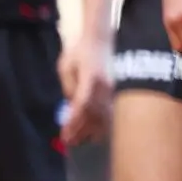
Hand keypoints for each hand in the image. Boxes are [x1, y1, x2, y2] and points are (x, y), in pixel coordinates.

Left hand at [58, 32, 113, 148]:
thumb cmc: (79, 50)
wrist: (100, 38)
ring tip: (79, 140)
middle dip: (81, 129)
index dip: (74, 120)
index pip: (82, 104)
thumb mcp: (65, 66)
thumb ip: (68, 87)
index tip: (65, 133)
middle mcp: (105, 85)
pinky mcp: (116, 90)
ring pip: (103, 114)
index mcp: (91, 78)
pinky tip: (95, 132)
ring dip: (91, 129)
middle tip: (69, 142)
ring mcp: (113, 88)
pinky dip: (102, 123)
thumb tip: (71, 106)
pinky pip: (110, 111)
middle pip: (93, 113)